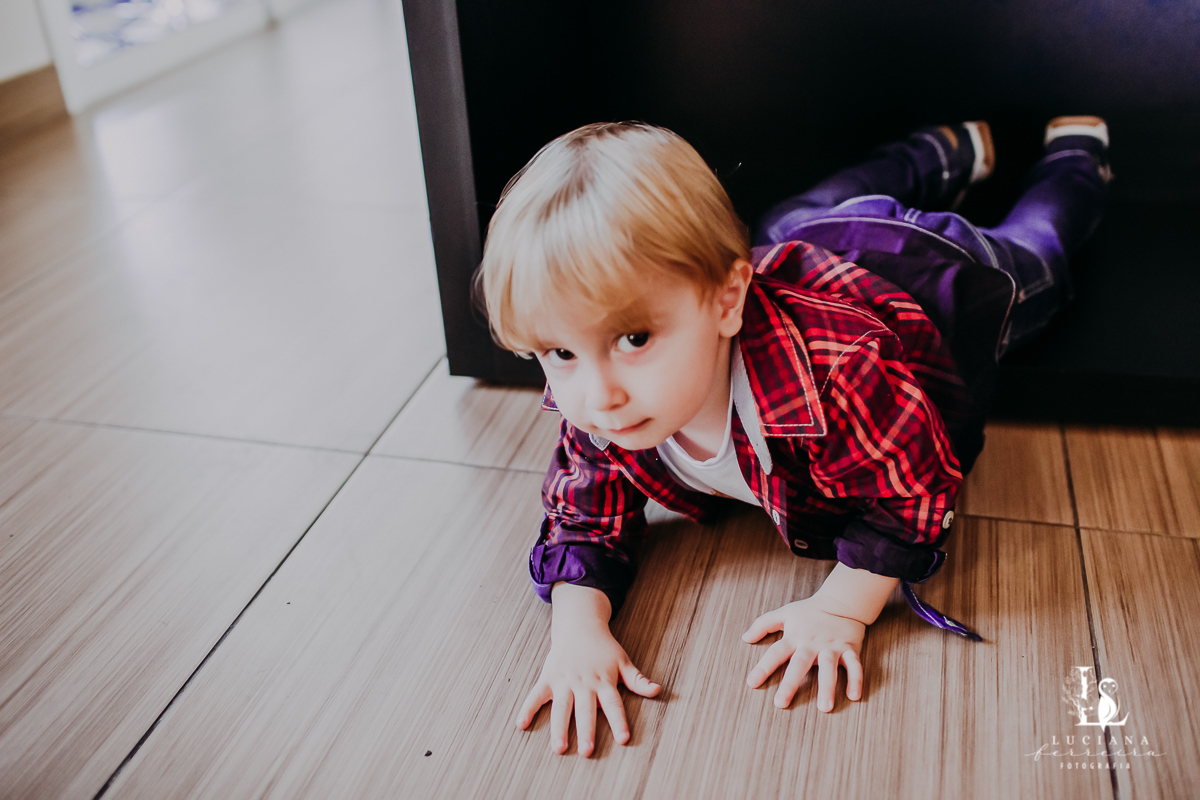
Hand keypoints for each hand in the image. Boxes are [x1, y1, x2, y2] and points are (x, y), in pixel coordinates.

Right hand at [516, 584, 660, 756]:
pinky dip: (528, 709)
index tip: (623, 739)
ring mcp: (564, 681)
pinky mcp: (548, 678)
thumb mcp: (623, 661)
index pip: (613, 704)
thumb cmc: (603, 648)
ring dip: (559, 727)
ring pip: (561, 707)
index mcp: (604, 680)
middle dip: (586, 730)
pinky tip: (521, 725)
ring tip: (558, 747)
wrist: (579, 625)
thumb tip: (658, 690)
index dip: (619, 721)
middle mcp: (584, 682)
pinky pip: (536, 695)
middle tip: (587, 751)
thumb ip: (638, 679)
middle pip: (585, 710)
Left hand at [742, 595, 865, 711]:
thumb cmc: (810, 611)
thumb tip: (745, 637)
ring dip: (827, 687)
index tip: (752, 683)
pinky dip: (856, 680)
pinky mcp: (850, 649)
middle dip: (790, 684)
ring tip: (824, 708)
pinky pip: (854, 666)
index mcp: (795, 637)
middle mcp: (812, 644)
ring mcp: (832, 647)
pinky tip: (854, 697)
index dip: (763, 667)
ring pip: (829, 668)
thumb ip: (763, 624)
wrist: (841, 601)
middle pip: (799, 664)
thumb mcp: (784, 613)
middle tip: (781, 703)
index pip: (776, 653)